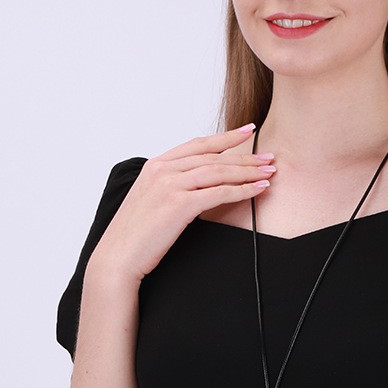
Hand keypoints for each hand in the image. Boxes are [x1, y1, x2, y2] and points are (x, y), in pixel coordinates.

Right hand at [89, 124, 273, 283]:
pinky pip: (219, 193)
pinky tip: (257, 190)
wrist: (118, 257)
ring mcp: (170, 185)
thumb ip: (171, 184)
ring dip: (248, 171)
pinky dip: (242, 190)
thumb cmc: (136, 234)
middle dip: (245, 156)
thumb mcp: (151, 199)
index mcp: (155, 165)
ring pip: (219, 172)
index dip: (226, 136)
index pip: (198, 144)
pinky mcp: (179, 204)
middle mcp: (162, 170)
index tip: (248, 130)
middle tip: (269, 157)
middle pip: (214, 157)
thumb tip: (198, 182)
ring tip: (269, 173)